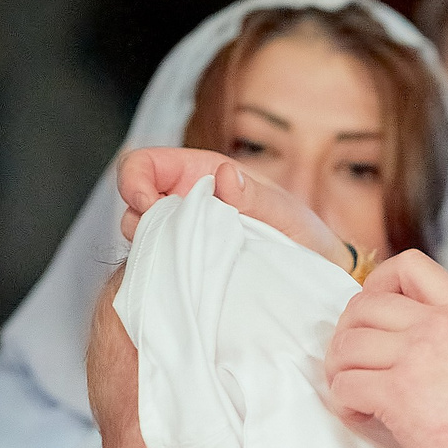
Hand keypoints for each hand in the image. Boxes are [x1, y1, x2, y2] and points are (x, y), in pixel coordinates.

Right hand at [116, 148, 349, 266]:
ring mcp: (183, 236)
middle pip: (133, 204)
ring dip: (153, 250)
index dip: (134, 179)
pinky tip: (187, 283)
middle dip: (140, 221)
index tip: (147, 205)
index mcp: (204, 174)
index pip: (146, 164)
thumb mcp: (286, 212)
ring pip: (141, 238)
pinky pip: (158, 267)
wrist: (314, 274)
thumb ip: (257, 196)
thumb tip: (226, 176)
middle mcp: (186, 202)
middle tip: (171, 244)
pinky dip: (163, 273)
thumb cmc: (303, 235)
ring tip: (188, 266)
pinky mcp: (184, 268)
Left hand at [326, 252, 447, 447]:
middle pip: (364, 305)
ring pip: (347, 345)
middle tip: (351, 363)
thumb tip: (400, 347)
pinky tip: (362, 417)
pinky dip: (344, 403)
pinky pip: (345, 385)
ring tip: (354, 394)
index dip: (377, 284)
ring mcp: (417, 355)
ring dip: (340, 371)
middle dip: (346, 334)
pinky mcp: (397, 393)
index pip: (411, 266)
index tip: (372, 315)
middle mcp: (440, 325)